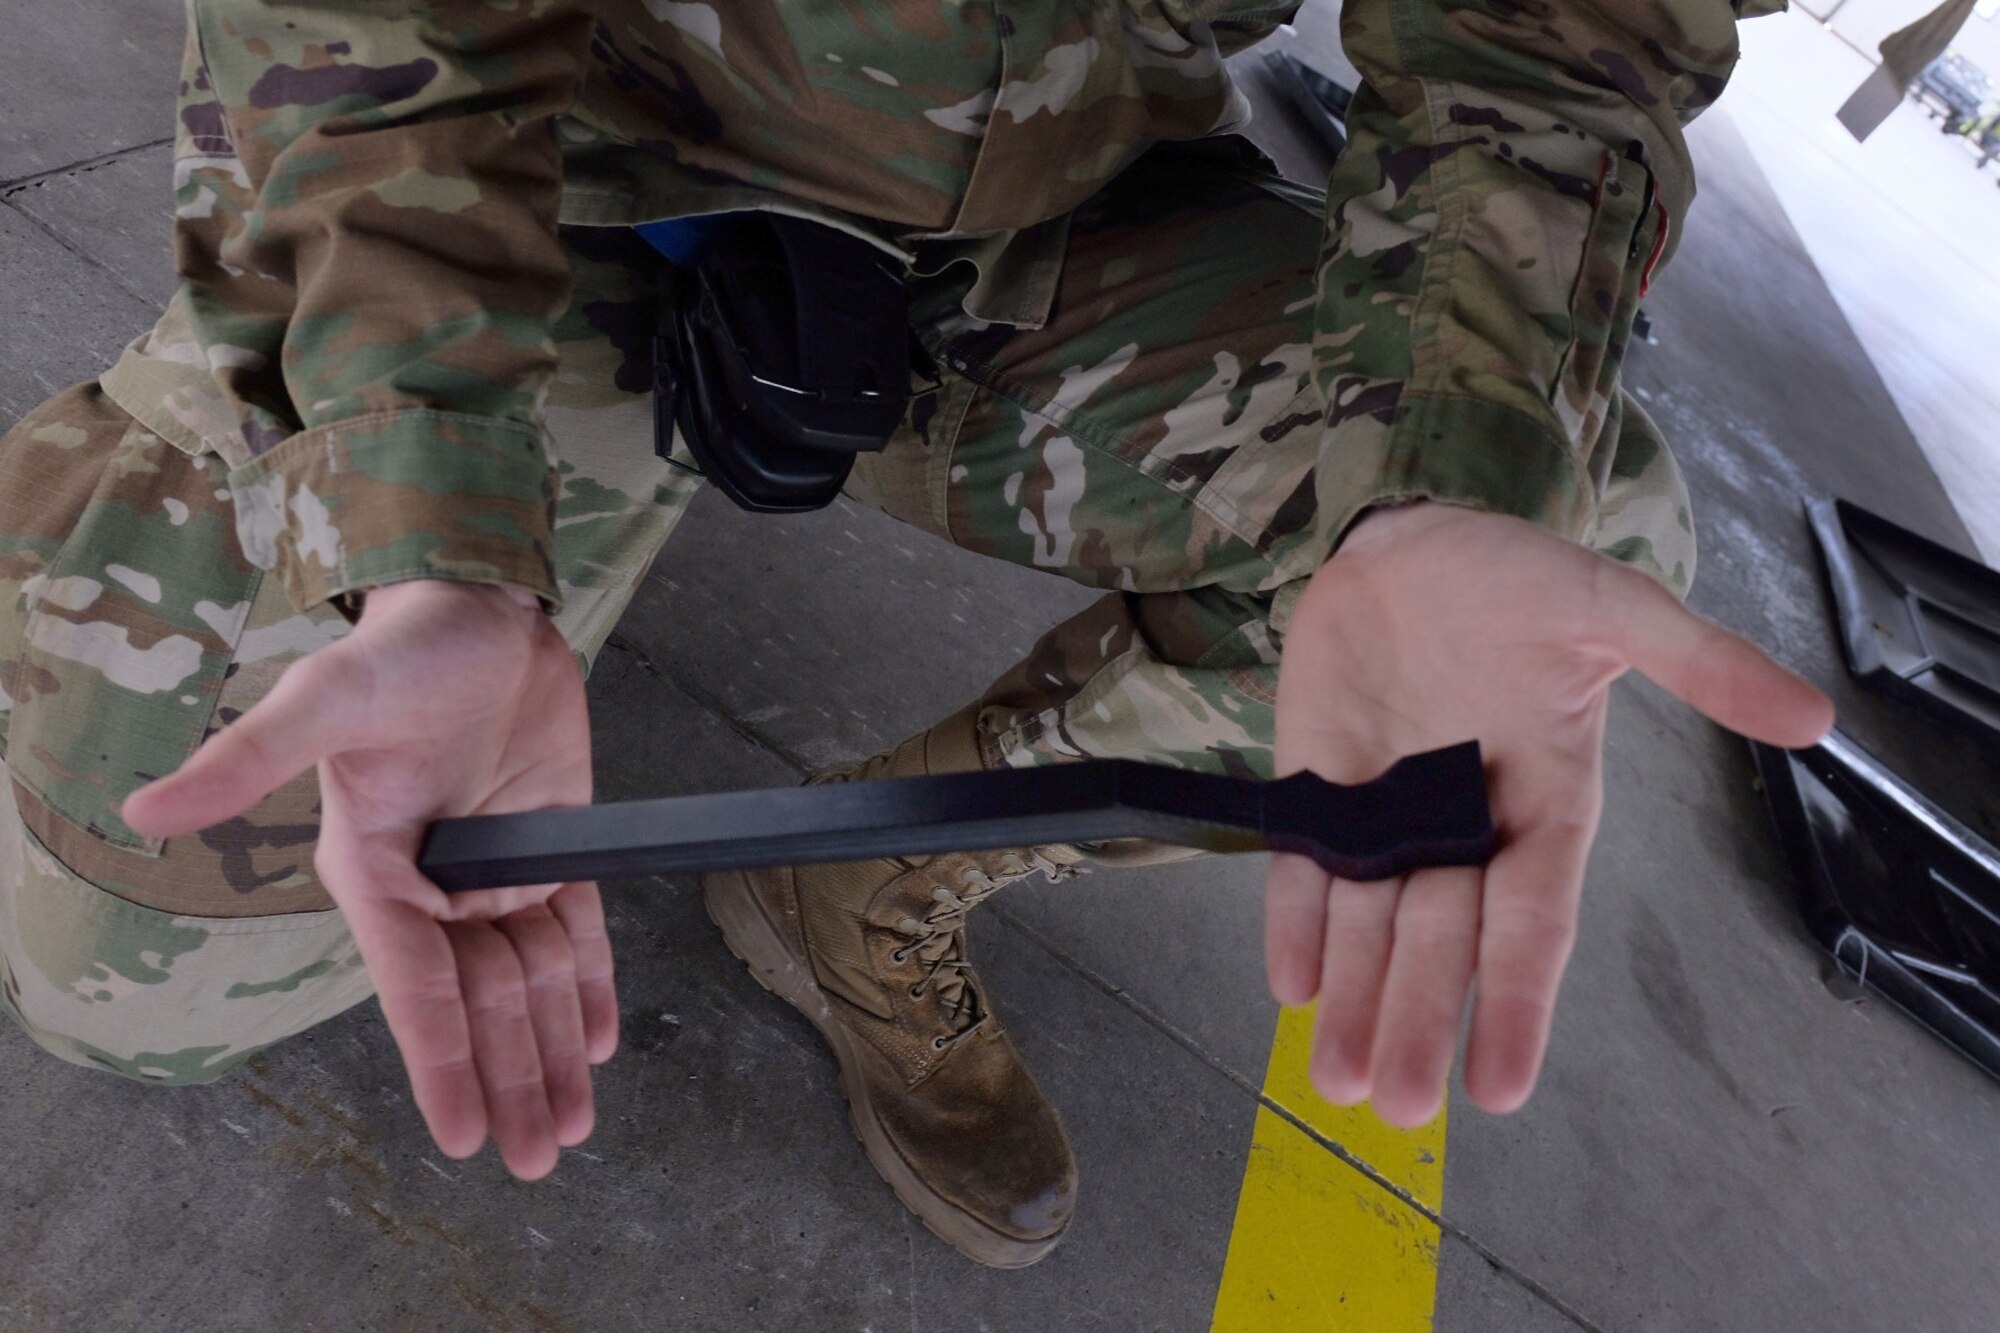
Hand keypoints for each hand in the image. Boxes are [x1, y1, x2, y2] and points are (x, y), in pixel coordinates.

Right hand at [124, 579, 615, 1178]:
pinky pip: (577, 933)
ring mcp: (498, 873)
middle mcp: (435, 887)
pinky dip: (592, 987)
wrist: (476, 607)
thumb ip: (249, 759)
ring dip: (555, 1053)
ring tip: (573, 1125)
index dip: (441, 1061)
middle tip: (537, 1156)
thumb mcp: (324, 699)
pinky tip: (600, 1043)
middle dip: (511, 1079)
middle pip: (482, 1003)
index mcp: (373, 874)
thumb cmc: (399, 651)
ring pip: (534, 982)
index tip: (464, 1132)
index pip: (414, 986)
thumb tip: (146, 810)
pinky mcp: (553, 849)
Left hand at [1267, 503, 1830, 1125]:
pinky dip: (1297, 923)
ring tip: (1339, 1078)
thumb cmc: (1516, 577)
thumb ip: (1697, 662)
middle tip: (1398, 1108)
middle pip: (1441, 944)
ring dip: (1353, 999)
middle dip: (1418, 1021)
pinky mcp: (1316, 786)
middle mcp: (1463, 829)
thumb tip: (1815, 718)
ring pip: (1369, 926)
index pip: (1534, 925)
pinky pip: (1305, 869)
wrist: (1412, 537)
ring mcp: (1384, 813)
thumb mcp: (1611, 608)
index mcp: (1545, 808)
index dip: (1517, 1004)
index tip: (1500, 1088)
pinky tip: (1291, 982)